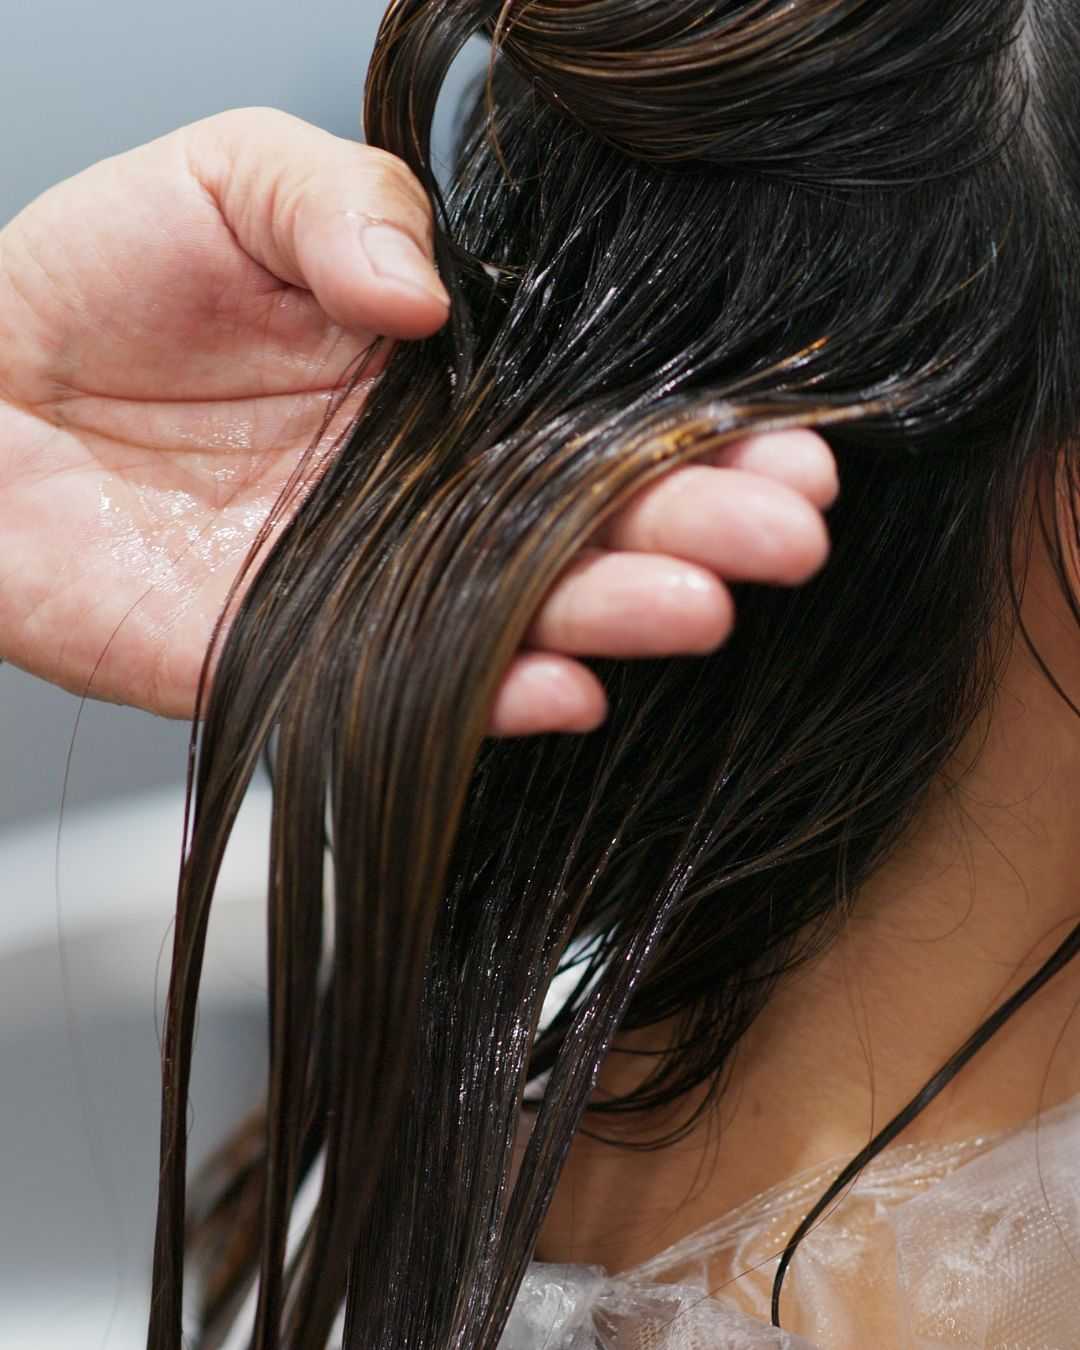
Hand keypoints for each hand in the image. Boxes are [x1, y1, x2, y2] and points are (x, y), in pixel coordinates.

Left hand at [0, 107, 835, 734]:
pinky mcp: (301, 662)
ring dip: (617, 615)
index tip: (780, 435)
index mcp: (443, 387)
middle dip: (695, 528)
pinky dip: (491, 699)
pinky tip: (569, 686)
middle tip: (785, 532)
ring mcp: (376, 587)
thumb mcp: (234, 183)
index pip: (593, 413)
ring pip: (522, 614)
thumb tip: (434, 296)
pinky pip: (413, 692)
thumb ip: (344, 208)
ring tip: (703, 600)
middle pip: (585, 522)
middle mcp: (431, 497)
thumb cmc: (97, 279)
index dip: (690, 425)